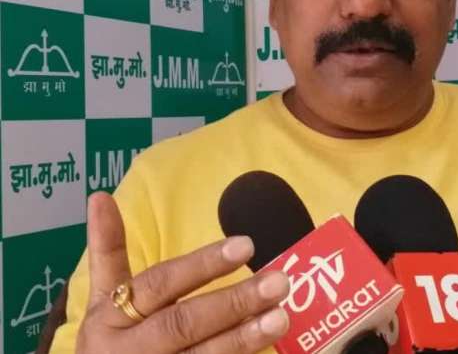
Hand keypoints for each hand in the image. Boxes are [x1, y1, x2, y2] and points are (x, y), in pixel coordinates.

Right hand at [76, 192, 289, 352]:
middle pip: (183, 324)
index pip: (161, 284)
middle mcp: (127, 351)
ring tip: (281, 317)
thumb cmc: (106, 344)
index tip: (246, 245)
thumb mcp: (99, 300)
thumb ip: (107, 250)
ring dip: (243, 338)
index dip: (202, 265)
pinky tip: (268, 350)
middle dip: (233, 303)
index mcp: (109, 318)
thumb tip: (100, 196)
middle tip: (279, 281)